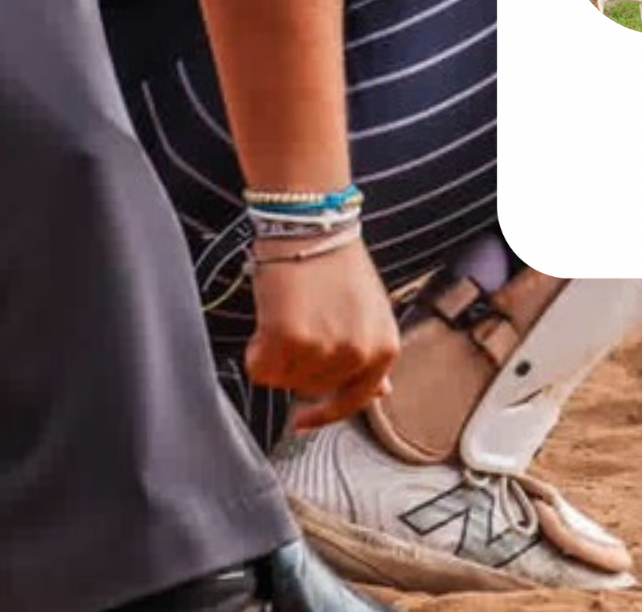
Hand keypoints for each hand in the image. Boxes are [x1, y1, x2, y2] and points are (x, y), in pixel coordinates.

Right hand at [247, 237, 398, 430]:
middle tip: (298, 320)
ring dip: (278, 355)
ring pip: (285, 380)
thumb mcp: (370, 309)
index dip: (323, 412)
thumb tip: (380, 394)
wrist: (311, 222)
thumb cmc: (336, 260)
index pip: (353, 400)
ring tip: (287, 312)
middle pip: (310, 388)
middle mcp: (358, 353)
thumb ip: (371, 352)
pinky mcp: (288, 339)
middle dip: (299, 363)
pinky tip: (267, 320)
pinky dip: (256, 349)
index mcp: (384, 346)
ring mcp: (324, 349)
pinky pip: (260, 368)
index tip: (301, 419)